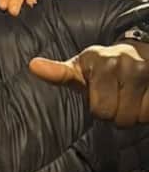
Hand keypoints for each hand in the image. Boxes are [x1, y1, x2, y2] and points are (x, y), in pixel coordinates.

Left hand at [29, 42, 148, 126]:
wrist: (139, 54)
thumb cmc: (103, 69)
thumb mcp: (79, 70)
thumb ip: (58, 73)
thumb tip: (33, 65)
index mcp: (95, 59)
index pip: (96, 104)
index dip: (95, 104)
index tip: (73, 85)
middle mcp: (120, 60)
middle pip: (112, 116)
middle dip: (113, 114)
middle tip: (114, 98)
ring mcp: (144, 68)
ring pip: (135, 116)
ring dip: (133, 113)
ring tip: (129, 96)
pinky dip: (148, 111)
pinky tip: (144, 96)